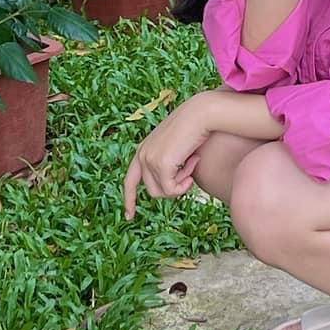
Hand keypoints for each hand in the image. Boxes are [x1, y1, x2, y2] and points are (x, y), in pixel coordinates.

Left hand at [123, 98, 212, 220]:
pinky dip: (185, 184)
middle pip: (153, 191)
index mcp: (143, 150)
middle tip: (189, 173)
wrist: (200, 113)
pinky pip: (172, 190)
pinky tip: (193, 164)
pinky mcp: (161, 164)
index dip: (129, 199)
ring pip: (163, 193)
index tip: (129, 216)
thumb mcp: (175, 148)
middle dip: (173, 188)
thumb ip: (167, 164)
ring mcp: (149, 160)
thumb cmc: (193, 129)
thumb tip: (168, 188)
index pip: (130, 180)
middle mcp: (142, 155)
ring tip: (192, 163)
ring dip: (181, 184)